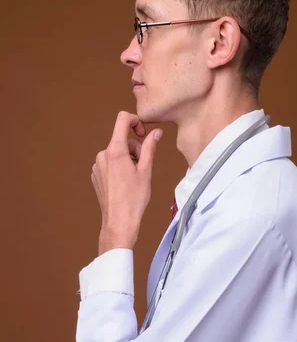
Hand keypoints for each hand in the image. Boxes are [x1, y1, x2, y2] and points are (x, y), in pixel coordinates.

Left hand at [91, 111, 162, 254]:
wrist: (119, 221)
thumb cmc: (134, 199)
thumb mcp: (146, 170)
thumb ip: (150, 148)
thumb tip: (156, 133)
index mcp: (115, 151)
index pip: (122, 120)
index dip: (135, 121)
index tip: (143, 133)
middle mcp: (102, 155)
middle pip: (122, 140)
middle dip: (135, 149)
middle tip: (142, 168)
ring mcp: (97, 166)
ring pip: (117, 153)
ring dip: (127, 160)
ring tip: (133, 179)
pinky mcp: (96, 175)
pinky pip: (110, 164)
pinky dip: (119, 168)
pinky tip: (124, 184)